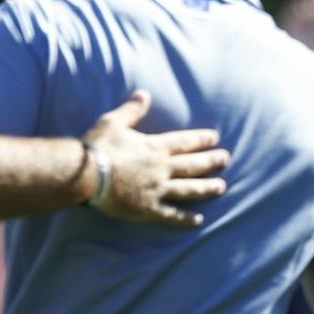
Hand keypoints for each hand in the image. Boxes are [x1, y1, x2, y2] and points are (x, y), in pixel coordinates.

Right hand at [80, 90, 229, 226]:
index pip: (184, 142)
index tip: (215, 138)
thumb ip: (132, 109)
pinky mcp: (148, 208)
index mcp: (154, 147)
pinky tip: (198, 220)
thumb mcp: (114, 121)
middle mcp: (161, 168)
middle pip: (192, 165)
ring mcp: (157, 189)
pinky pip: (171, 214)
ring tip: (221, 187)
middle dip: (210, 161)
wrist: (87, 175)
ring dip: (206, 188)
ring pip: (188, 189)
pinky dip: (185, 218)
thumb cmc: (99, 146)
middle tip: (226, 159)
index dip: (200, 139)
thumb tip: (144, 93)